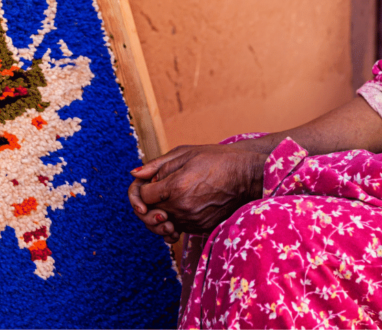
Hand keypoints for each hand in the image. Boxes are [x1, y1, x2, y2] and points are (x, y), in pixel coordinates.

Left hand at [128, 144, 266, 240]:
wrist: (247, 176)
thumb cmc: (218, 159)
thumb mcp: (187, 153)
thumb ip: (158, 165)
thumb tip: (134, 175)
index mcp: (175, 186)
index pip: (142, 196)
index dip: (140, 190)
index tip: (149, 184)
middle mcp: (181, 207)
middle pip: (149, 215)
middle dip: (147, 205)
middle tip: (156, 195)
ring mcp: (191, 220)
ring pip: (163, 224)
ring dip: (161, 214)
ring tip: (170, 201)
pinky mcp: (200, 228)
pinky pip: (179, 228)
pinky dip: (176, 220)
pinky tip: (182, 209)